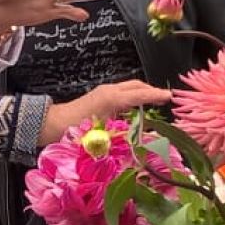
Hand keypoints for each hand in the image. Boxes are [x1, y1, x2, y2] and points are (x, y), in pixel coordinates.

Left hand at [40, 80, 173, 144]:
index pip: (140, 94)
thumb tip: (142, 139)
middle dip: (152, 91)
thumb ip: (124, 134)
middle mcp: (110, 91)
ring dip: (143, 93)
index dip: (156, 95)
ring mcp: (104, 92)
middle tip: (166, 99)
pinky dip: (133, 97)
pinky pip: (123, 92)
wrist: (54, 124)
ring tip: (155, 103)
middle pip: (136, 85)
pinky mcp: (101, 96)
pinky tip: (137, 107)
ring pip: (130, 88)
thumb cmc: (76, 131)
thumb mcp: (103, 134)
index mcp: (112, 98)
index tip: (170, 97)